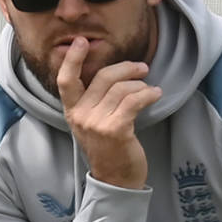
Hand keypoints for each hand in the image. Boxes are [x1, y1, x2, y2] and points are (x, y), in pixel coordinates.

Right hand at [57, 37, 161, 188]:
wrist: (115, 180)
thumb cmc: (108, 149)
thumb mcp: (91, 123)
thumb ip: (93, 100)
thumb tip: (113, 73)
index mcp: (72, 111)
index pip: (65, 80)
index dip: (73, 59)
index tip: (81, 42)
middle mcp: (81, 116)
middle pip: (103, 77)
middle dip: (126, 68)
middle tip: (142, 68)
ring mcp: (97, 123)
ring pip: (122, 88)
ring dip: (141, 85)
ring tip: (150, 89)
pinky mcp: (115, 130)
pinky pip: (134, 101)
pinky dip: (148, 94)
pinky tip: (155, 95)